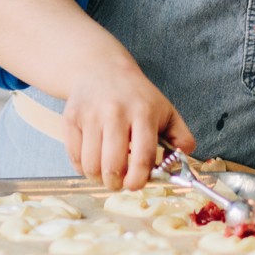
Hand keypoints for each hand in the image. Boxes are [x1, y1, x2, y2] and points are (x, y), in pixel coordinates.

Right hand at [60, 61, 194, 191]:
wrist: (101, 69)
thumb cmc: (137, 96)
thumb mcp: (165, 110)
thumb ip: (181, 137)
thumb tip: (183, 160)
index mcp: (143, 113)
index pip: (142, 157)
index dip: (139, 179)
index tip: (136, 185)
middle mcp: (115, 113)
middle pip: (113, 165)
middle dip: (117, 184)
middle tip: (120, 184)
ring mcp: (90, 115)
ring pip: (91, 164)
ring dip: (99, 179)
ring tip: (105, 175)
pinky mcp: (71, 118)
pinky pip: (74, 156)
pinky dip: (82, 168)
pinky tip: (92, 163)